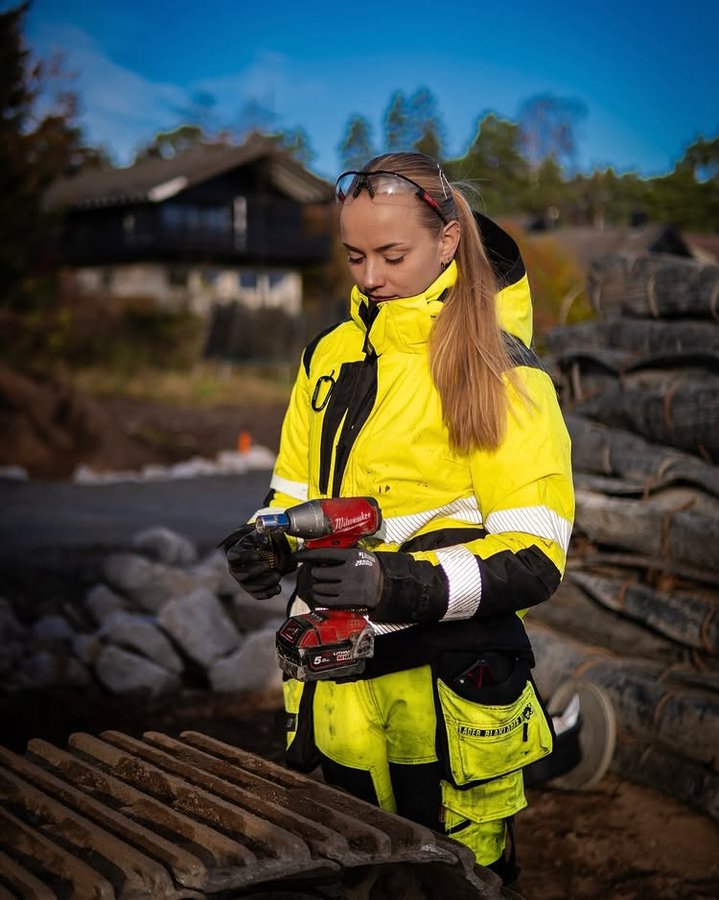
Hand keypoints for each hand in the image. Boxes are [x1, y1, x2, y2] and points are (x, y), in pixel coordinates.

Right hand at [223, 527, 294, 599]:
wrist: (265, 554)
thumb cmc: (261, 543)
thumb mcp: (261, 535)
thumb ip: (265, 533)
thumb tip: (271, 531)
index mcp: (235, 553)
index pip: (234, 556)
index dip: (244, 556)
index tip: (257, 555)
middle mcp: (236, 569)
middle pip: (240, 574)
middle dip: (255, 571)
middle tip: (268, 565)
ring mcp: (243, 582)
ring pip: (249, 587)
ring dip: (264, 583)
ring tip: (278, 576)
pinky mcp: (252, 590)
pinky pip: (257, 595)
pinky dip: (268, 593)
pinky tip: (278, 588)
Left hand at [297, 548, 448, 622]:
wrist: (386, 587)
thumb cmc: (369, 569)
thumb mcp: (359, 555)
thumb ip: (341, 555)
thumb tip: (318, 556)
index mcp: (351, 556)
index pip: (324, 553)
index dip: (307, 554)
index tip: (296, 555)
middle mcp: (349, 571)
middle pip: (319, 572)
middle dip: (315, 573)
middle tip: (316, 574)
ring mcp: (348, 587)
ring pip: (320, 587)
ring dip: (316, 586)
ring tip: (319, 585)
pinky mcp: (347, 601)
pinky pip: (325, 600)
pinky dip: (319, 597)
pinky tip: (321, 595)